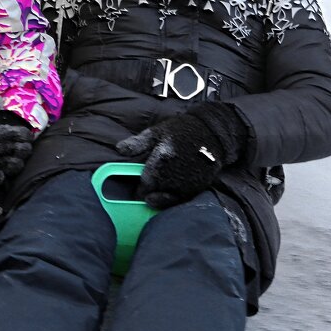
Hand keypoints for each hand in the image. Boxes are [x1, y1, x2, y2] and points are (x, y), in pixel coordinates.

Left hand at [115, 103, 245, 208]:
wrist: (212, 132)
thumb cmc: (180, 130)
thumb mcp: (156, 132)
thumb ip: (137, 143)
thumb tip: (119, 149)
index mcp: (163, 157)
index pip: (147, 182)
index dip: (140, 189)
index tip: (137, 191)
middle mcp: (176, 171)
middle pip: (157, 191)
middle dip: (149, 194)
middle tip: (144, 195)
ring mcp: (189, 179)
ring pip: (170, 197)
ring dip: (161, 198)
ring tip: (155, 197)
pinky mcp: (200, 184)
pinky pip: (184, 198)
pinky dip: (175, 199)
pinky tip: (170, 195)